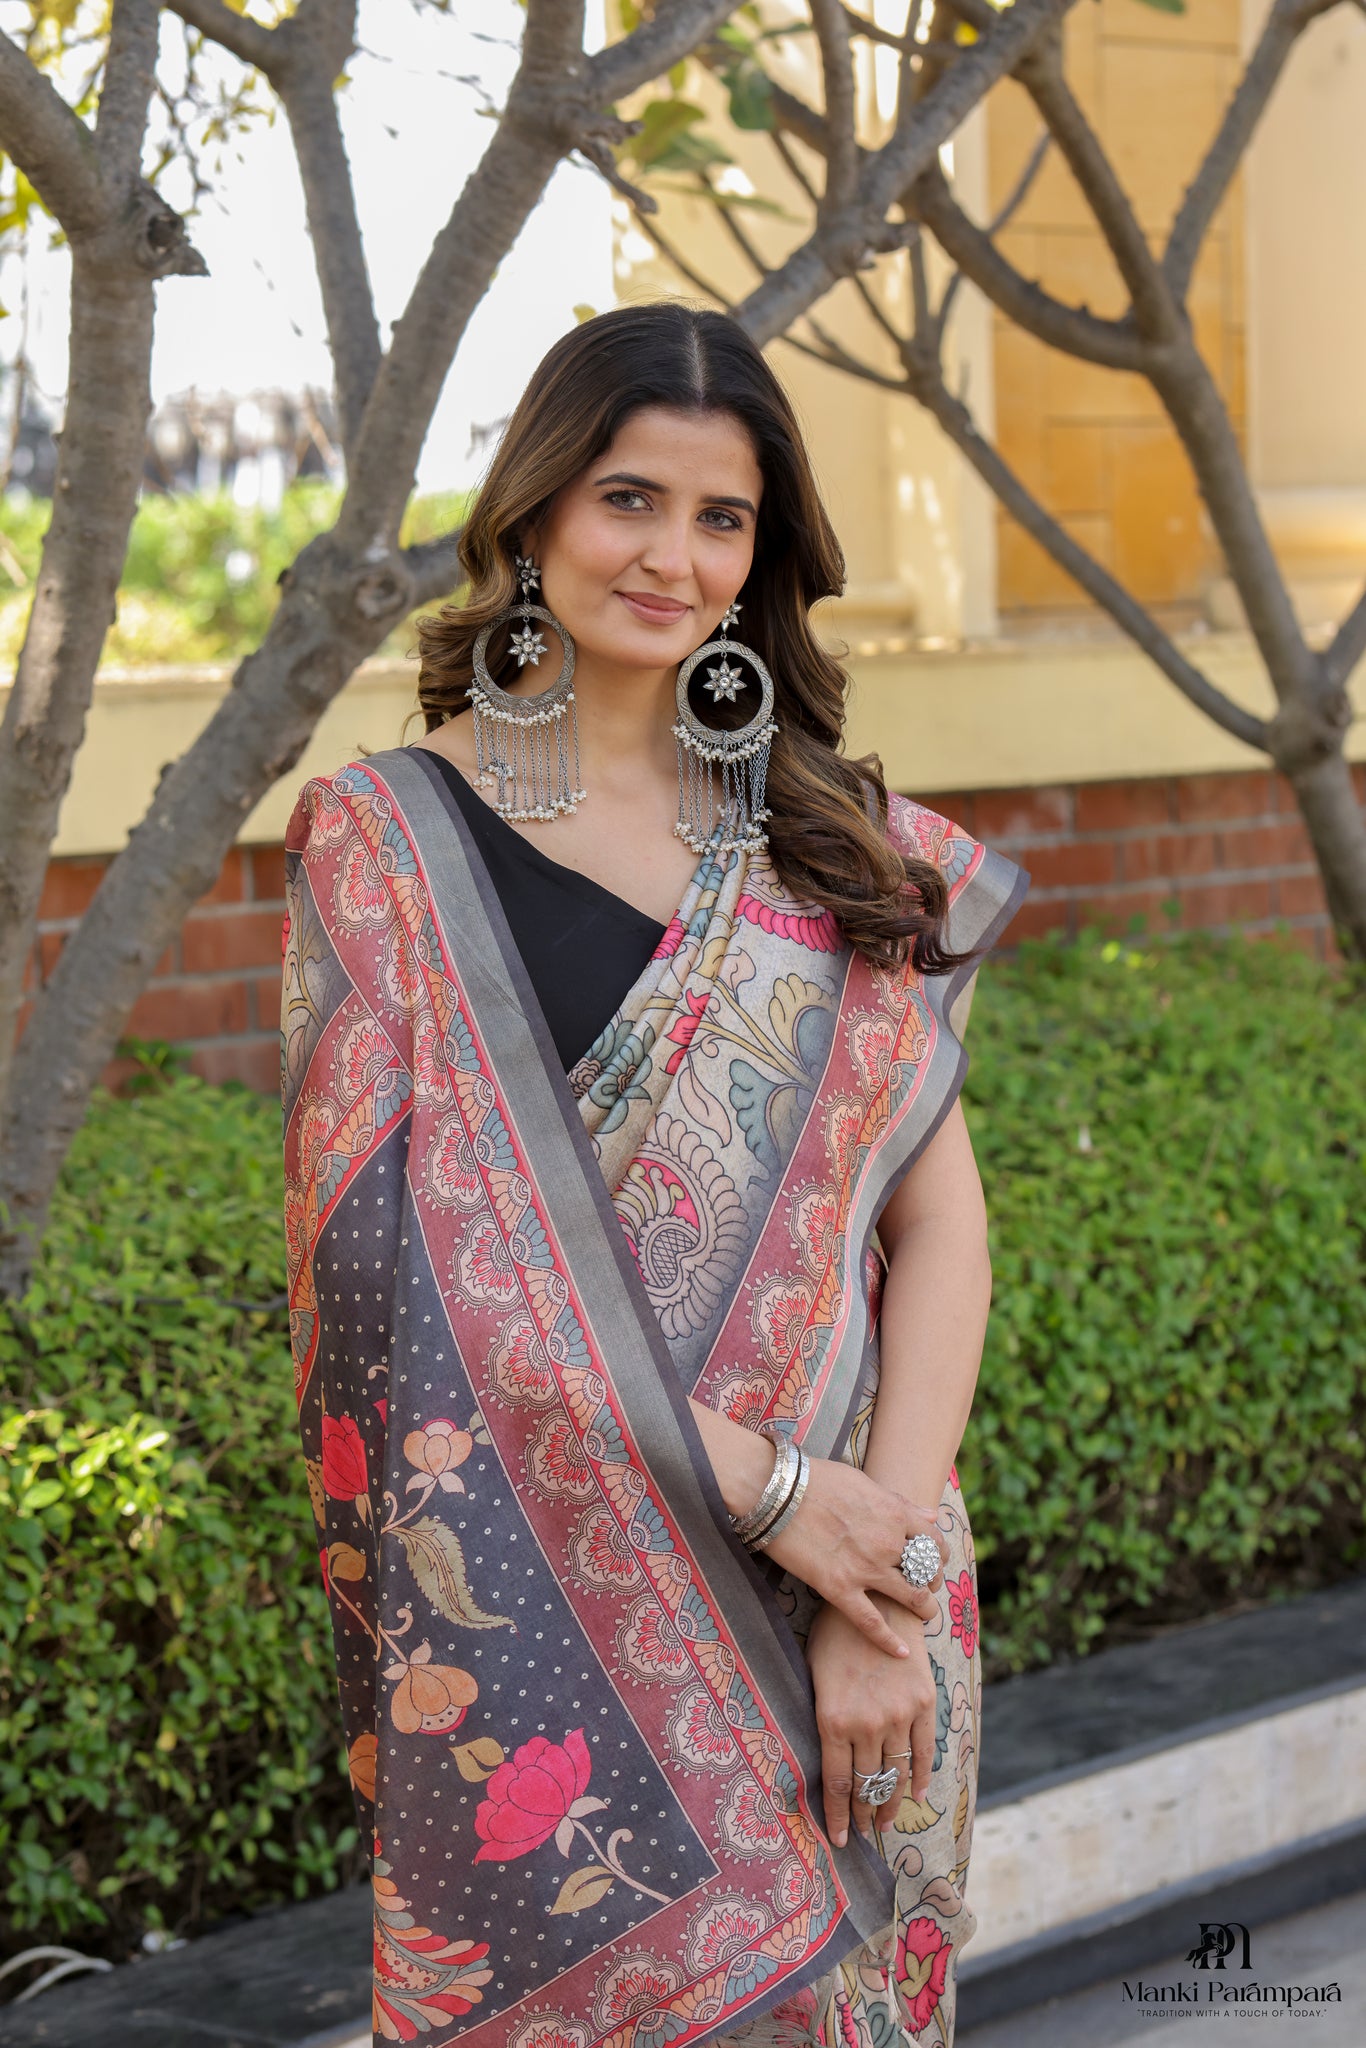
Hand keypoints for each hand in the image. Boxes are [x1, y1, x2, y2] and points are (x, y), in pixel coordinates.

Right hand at [760, 1455, 947, 1659]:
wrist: (777, 1492)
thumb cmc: (817, 1480)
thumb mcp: (864, 1482)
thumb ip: (898, 1502)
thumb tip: (930, 1514)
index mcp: (895, 1513)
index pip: (934, 1540)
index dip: (940, 1555)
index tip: (936, 1562)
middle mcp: (888, 1542)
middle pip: (927, 1571)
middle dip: (932, 1582)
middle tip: (928, 1588)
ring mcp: (865, 1568)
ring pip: (911, 1598)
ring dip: (924, 1610)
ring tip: (926, 1616)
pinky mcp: (839, 1588)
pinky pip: (871, 1622)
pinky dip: (889, 1641)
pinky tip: (901, 1652)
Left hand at [805, 1595, 937, 1846]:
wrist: (878, 1598)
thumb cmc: (835, 1633)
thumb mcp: (814, 1674)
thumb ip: (822, 1718)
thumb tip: (823, 1760)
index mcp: (833, 1719)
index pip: (838, 1784)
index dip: (837, 1817)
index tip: (837, 1841)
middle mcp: (867, 1724)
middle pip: (866, 1785)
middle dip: (862, 1815)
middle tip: (861, 1833)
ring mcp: (899, 1715)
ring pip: (895, 1775)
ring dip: (890, 1803)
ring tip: (884, 1822)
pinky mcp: (924, 1704)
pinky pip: (924, 1752)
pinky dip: (921, 1778)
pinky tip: (916, 1796)